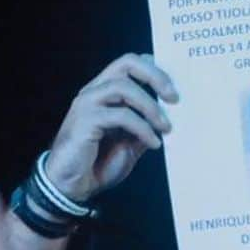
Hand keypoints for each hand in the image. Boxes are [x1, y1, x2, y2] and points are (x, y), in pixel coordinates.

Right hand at [43, 53, 178, 201]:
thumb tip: (169, 119)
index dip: (154, 69)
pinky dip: (142, 128)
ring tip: (166, 127)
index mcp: (105, 92)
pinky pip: (121, 116)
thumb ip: (145, 128)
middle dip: (155, 76)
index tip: (176, 86)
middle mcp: (95, 91)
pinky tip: (154, 143)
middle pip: (127, 63)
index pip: (130, 64)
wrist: (73, 187)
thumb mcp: (131, 145)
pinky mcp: (85, 120)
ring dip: (150, 106)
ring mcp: (88, 104)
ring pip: (123, 87)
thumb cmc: (98, 165)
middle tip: (175, 98)